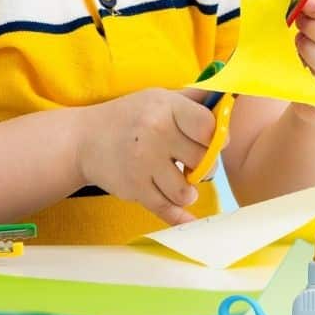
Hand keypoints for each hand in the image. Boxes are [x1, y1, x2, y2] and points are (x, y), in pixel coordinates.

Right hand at [76, 88, 216, 225]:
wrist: (84, 139)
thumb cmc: (130, 116)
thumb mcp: (158, 98)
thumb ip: (193, 101)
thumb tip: (229, 102)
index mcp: (165, 107)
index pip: (209, 127)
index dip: (216, 137)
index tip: (212, 141)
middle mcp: (155, 133)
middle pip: (202, 161)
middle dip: (203, 165)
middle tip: (192, 162)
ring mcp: (144, 163)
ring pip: (187, 191)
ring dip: (188, 190)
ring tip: (179, 179)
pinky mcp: (135, 189)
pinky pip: (168, 210)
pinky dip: (180, 216)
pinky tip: (187, 217)